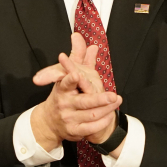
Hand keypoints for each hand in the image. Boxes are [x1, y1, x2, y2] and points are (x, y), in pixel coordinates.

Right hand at [31, 33, 120, 150]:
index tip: (77, 75)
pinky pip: (91, 128)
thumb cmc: (63, 95)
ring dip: (106, 109)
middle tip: (113, 96)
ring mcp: (69, 118)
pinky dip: (102, 122)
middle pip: (84, 102)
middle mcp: (64, 104)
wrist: (50, 122)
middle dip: (99, 99)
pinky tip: (110, 115)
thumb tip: (78, 36)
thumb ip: (76, 56)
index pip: (65, 83)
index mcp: (62, 89)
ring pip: (91, 115)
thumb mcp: (67, 74)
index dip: (71, 79)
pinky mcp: (74, 131)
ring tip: (117, 101)